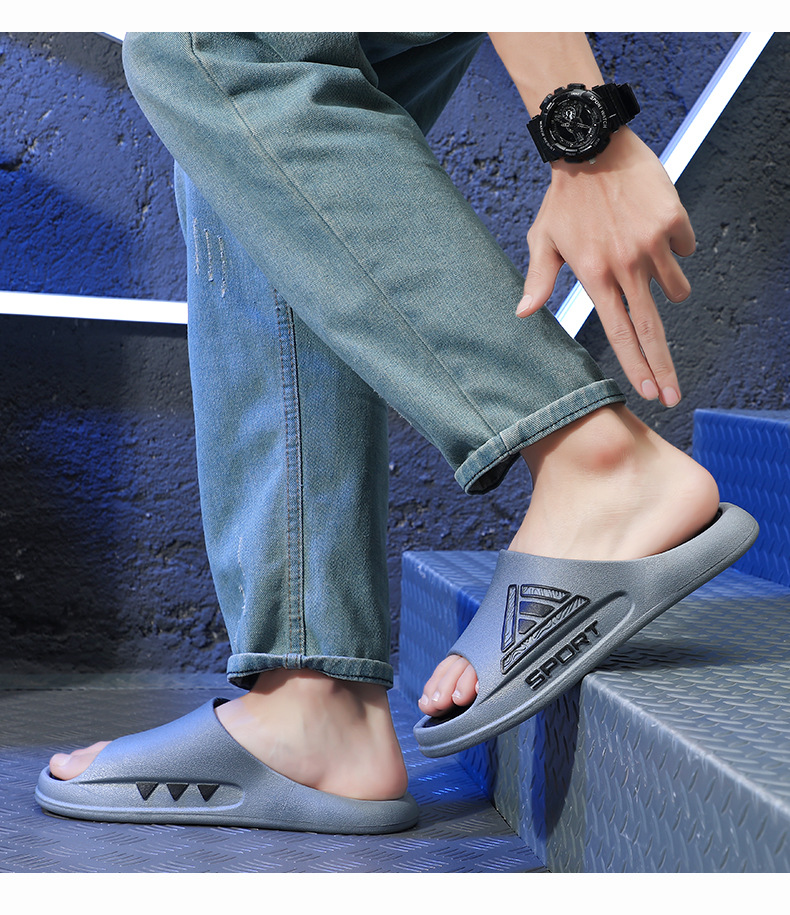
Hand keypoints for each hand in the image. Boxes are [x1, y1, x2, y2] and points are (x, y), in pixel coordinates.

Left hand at [516, 127, 695, 406]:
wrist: (592, 144)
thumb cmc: (564, 198)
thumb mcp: (543, 239)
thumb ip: (538, 280)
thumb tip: (522, 315)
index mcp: (595, 276)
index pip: (620, 333)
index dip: (636, 367)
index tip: (649, 393)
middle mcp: (626, 266)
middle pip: (652, 330)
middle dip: (663, 369)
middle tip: (673, 398)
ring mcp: (652, 244)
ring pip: (676, 288)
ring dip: (668, 287)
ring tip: (643, 259)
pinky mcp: (672, 220)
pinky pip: (685, 249)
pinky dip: (676, 246)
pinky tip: (653, 227)